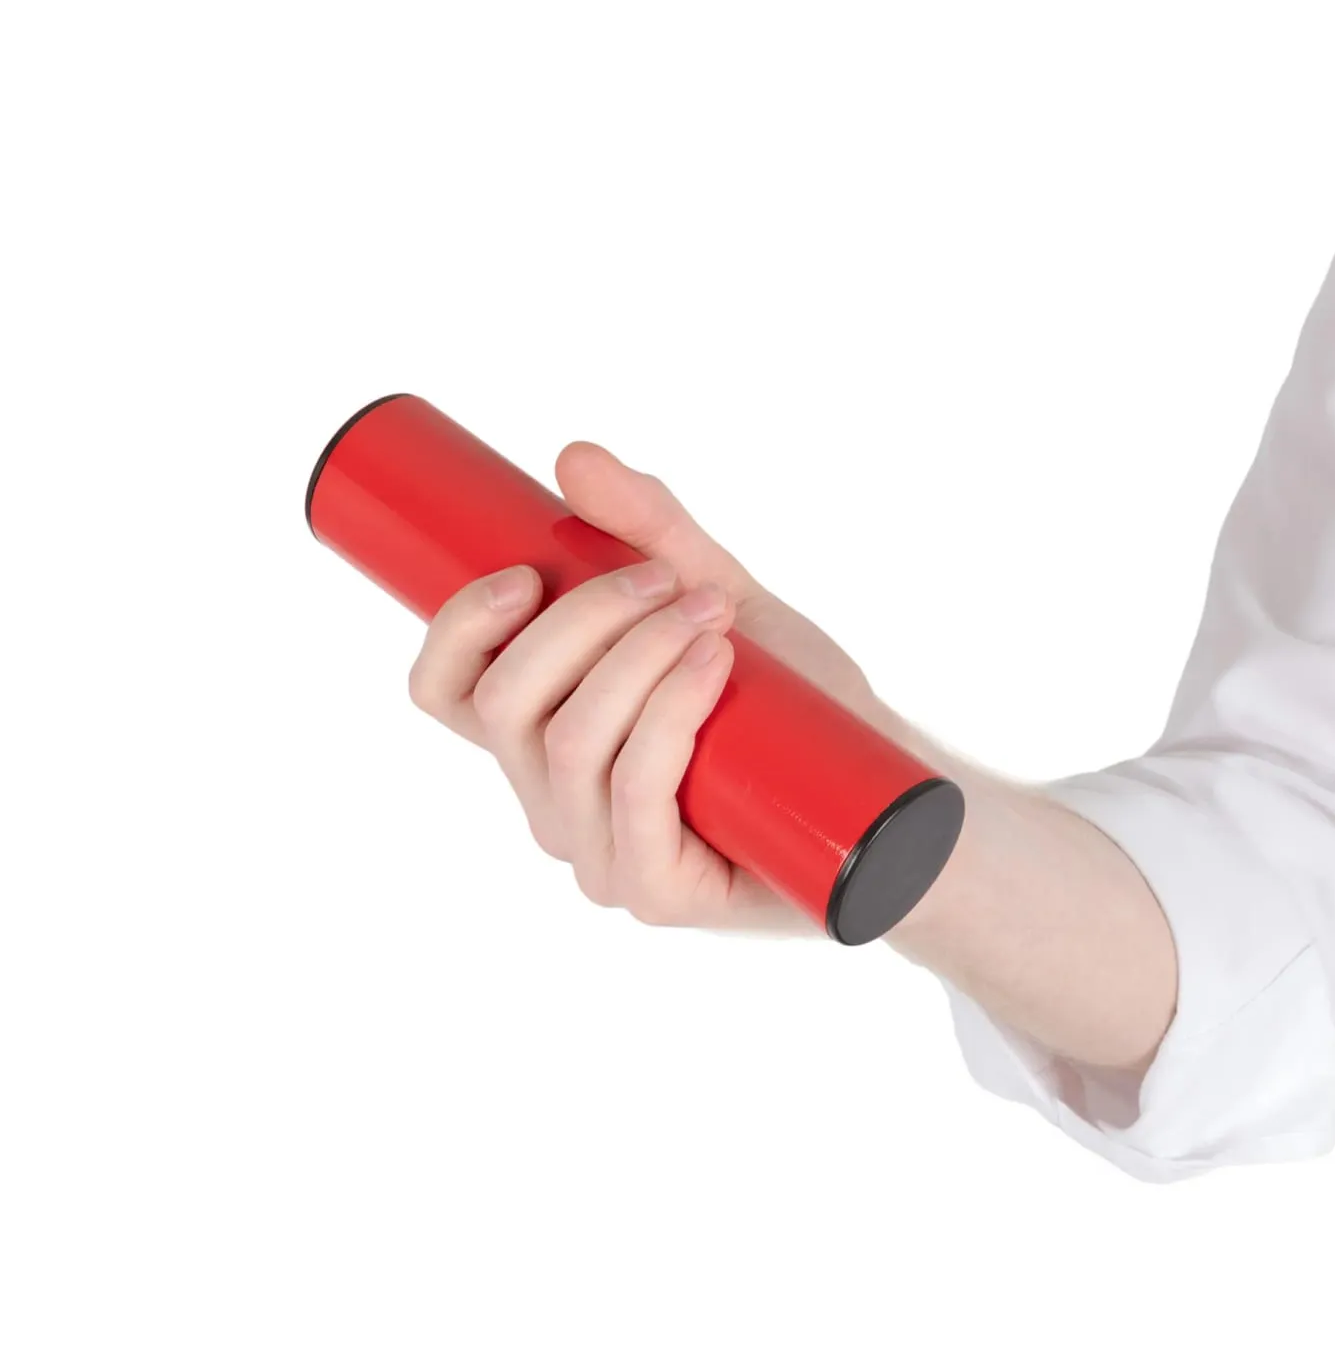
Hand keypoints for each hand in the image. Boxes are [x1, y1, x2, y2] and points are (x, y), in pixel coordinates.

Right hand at [407, 441, 897, 935]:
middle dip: (583, 620)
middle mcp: (551, 802)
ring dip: (638, 657)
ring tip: (709, 615)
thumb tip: (573, 458)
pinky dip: (669, 713)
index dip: (457, 629)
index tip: (523, 572)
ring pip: (570, 743)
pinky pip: (634, 791)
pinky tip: (712, 665)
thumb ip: (652, 531)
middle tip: (668, 581)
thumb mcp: (716, 597)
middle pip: (507, 705)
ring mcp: (598, 855)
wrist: (875, 786)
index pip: (444, 693)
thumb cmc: (788, 703)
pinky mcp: (655, 891)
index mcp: (540, 737)